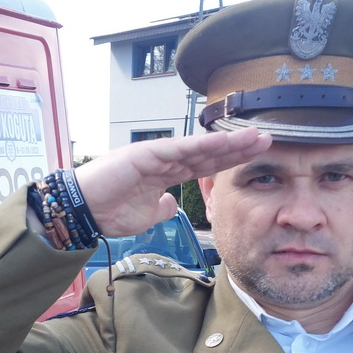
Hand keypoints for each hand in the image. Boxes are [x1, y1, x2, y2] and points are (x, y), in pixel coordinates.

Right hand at [71, 128, 270, 236]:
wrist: (85, 212)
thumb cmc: (110, 211)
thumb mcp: (146, 216)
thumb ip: (162, 208)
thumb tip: (173, 205)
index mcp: (167, 173)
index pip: (205, 165)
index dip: (230, 160)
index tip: (255, 156)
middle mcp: (165, 159)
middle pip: (209, 152)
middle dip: (238, 147)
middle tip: (267, 139)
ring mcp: (157, 154)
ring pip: (199, 147)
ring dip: (228, 142)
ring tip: (255, 137)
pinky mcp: (146, 153)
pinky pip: (179, 149)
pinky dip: (201, 145)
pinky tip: (222, 141)